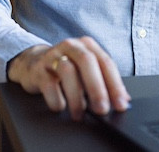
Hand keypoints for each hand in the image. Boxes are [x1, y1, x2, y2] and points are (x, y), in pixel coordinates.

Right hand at [7, 36, 130, 120]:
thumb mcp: (86, 70)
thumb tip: (123, 100)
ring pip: (68, 71)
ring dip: (76, 96)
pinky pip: (48, 83)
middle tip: (102, 109)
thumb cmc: (66, 67)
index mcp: (88, 45)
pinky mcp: (38, 69)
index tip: (120, 104)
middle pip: (88, 62)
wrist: (34, 62)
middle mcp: (72, 46)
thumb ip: (104, 81)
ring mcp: (54, 55)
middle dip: (97, 87)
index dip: (115, 84)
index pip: (106, 62)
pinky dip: (56, 98)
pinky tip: (61, 106)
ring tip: (80, 114)